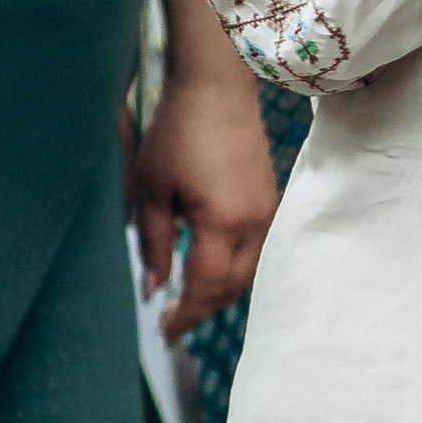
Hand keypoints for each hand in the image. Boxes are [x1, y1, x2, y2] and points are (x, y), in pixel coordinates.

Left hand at [133, 75, 277, 338]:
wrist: (217, 88)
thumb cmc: (179, 132)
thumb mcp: (152, 190)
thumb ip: (153, 243)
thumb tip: (153, 286)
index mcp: (223, 222)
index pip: (204, 287)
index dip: (184, 316)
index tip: (165, 334)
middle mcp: (254, 223)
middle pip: (231, 288)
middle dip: (201, 310)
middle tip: (169, 321)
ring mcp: (267, 213)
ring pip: (246, 273)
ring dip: (218, 291)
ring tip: (185, 298)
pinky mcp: (269, 201)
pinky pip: (254, 252)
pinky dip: (232, 269)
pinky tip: (208, 266)